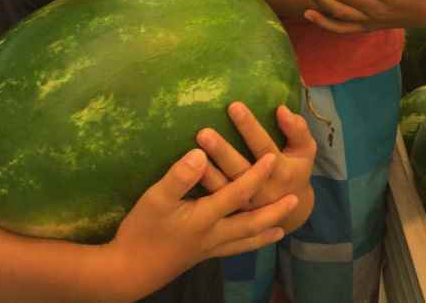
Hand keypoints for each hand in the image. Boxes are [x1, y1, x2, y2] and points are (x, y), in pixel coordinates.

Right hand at [108, 147, 297, 296]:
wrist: (129, 271)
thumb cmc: (141, 231)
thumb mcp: (155, 199)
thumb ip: (179, 176)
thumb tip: (200, 153)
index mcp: (204, 218)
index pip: (237, 194)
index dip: (255, 175)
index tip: (272, 158)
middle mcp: (213, 235)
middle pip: (251, 223)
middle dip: (274, 210)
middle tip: (296, 199)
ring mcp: (208, 249)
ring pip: (245, 240)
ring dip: (265, 232)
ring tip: (283, 227)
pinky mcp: (201, 256)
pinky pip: (233, 249)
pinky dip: (247, 244)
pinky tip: (248, 242)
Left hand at [195, 103, 315, 231]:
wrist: (292, 212)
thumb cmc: (295, 170)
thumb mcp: (305, 150)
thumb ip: (297, 130)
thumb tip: (281, 109)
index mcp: (283, 172)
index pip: (263, 146)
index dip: (249, 127)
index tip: (233, 105)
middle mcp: (264, 191)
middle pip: (241, 170)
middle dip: (222, 151)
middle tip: (203, 132)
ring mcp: (248, 206)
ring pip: (225, 190)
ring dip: (208, 173)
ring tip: (190, 154)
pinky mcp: (234, 214)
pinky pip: (216, 203)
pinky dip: (202, 190)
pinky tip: (186, 176)